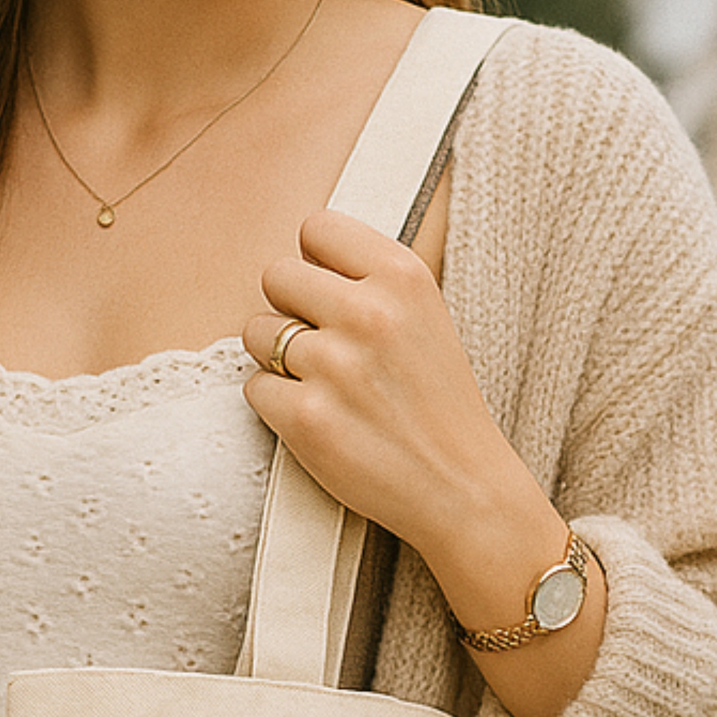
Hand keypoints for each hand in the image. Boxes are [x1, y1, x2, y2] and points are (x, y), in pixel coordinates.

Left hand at [241, 210, 604, 716]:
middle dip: (288, 309)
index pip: (315, 228)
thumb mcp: (425, 317)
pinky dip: (275, 405)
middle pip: (275, 275)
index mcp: (402, 276)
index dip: (313, 264)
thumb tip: (301, 257)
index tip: (329, 296)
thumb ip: (370, 281)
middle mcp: (367, 313)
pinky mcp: (305, 418)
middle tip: (321, 348)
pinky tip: (318, 420)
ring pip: (255, 332)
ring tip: (321, 386)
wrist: (463, 488)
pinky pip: (253, 388)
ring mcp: (333, 366)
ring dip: (275, 358)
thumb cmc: (438, 404)